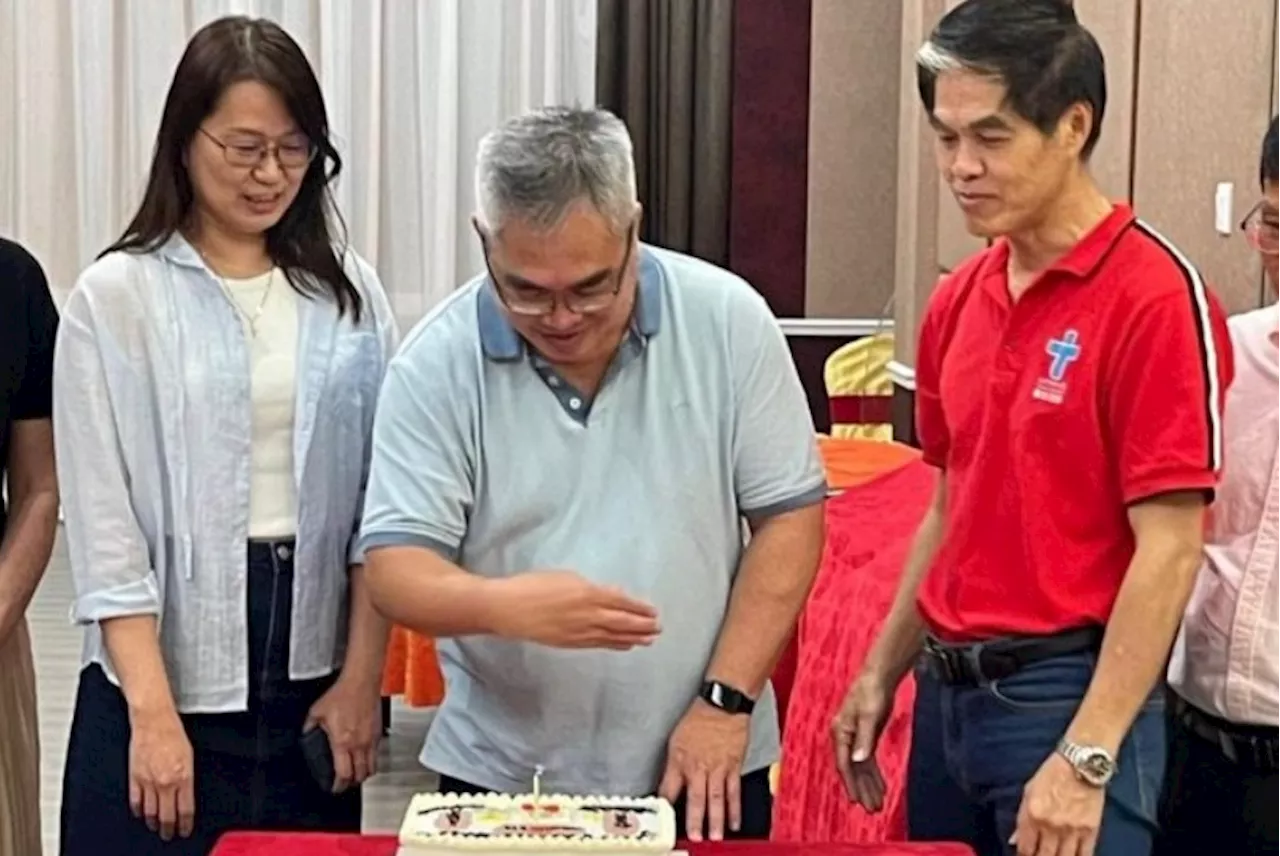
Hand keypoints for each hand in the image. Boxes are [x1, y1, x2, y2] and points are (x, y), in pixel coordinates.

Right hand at [128, 707, 194, 840]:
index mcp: (184, 777)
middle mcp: (166, 782)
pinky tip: (141, 813)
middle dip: (169, 829)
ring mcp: (148, 781)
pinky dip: (138, 810)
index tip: (185, 830)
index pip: (185, 810)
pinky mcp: (134, 777)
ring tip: (157, 827)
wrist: (153, 720)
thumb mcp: (190, 756)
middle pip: (167, 816)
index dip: (185, 824)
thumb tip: (186, 795)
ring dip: (154, 822)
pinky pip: (135, 801)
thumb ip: (187, 778)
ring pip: (150, 812)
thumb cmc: (173, 733)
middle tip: (170, 834)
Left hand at [304, 675, 382, 792]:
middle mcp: (359, 744)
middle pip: (360, 776)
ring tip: (356, 774)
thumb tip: (306, 735)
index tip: (335, 788)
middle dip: (352, 783)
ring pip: (372, 768)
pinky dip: (370, 760)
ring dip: (364, 774)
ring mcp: (371, 739)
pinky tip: (363, 756)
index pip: (343, 774)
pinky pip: (377, 754)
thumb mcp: (317, 712)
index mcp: (342, 742)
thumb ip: (310, 727)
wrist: (361, 682)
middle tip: (345, 783)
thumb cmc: (342, 694)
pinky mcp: (378, 733)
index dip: (339, 786)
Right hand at [491, 570, 659, 649]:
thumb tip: (612, 595)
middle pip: (622, 622)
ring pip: (612, 636)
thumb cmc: (533, 585)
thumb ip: (590, 588)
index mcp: (588, 594)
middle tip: (658, 628)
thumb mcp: (565, 578)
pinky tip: (625, 645)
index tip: (654, 612)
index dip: (639, 608)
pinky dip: (614, 645)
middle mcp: (588, 615)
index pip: (621, 603)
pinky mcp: (570, 643)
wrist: (508, 609)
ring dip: (633, 638)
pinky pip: (598, 644)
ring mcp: (579, 632)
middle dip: (642, 626)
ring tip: (649, 640)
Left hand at [658, 699, 749, 841]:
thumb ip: (673, 765)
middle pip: (695, 799)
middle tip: (694, 837)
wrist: (723, 705)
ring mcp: (717, 768)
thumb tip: (668, 784)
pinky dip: (734, 809)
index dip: (665, 806)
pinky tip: (734, 823)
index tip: (664, 822)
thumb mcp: (675, 739)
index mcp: (679, 760)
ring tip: (714, 836)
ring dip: (715, 820)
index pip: (669, 789)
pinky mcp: (733, 767)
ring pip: (716, 799)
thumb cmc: (698, 718)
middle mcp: (697, 767)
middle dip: (694, 820)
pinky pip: (734, 791)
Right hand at [830, 669, 893, 811]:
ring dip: (869, 786)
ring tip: (877, 805)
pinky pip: (868, 761)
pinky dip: (874, 775)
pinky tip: (881, 787)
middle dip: (862, 790)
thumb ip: (864, 738)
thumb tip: (858, 760)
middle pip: (852, 770)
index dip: (850, 783)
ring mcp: (855, 739)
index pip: (844, 764)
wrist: (878, 677)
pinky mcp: (866, 737)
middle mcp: (845, 738)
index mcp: (840, 733)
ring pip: (860, 768)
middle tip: (871, 809)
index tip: (856, 800)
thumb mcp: (869, 715)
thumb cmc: (871, 692)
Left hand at [1011, 752, 1105, 855]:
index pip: (1025, 848)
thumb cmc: (1052, 774)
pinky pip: (1084, 855)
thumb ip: (1022, 818)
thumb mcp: (1029, 792)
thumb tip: (1015, 841)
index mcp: (1033, 814)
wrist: (1081, 764)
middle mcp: (1051, 825)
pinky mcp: (1091, 831)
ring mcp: (1072, 830)